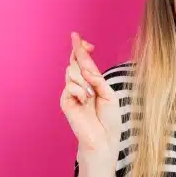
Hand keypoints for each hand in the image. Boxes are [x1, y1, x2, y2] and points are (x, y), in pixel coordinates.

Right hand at [60, 32, 121, 166]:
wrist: (104, 137)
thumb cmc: (109, 118)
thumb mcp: (109, 94)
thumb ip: (97, 80)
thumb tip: (85, 68)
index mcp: (92, 82)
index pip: (84, 62)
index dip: (81, 49)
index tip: (81, 38)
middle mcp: (81, 85)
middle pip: (74, 62)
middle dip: (78, 50)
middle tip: (81, 41)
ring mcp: (72, 93)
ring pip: (72, 72)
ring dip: (83, 78)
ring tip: (91, 94)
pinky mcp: (66, 102)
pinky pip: (70, 87)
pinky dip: (80, 91)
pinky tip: (85, 100)